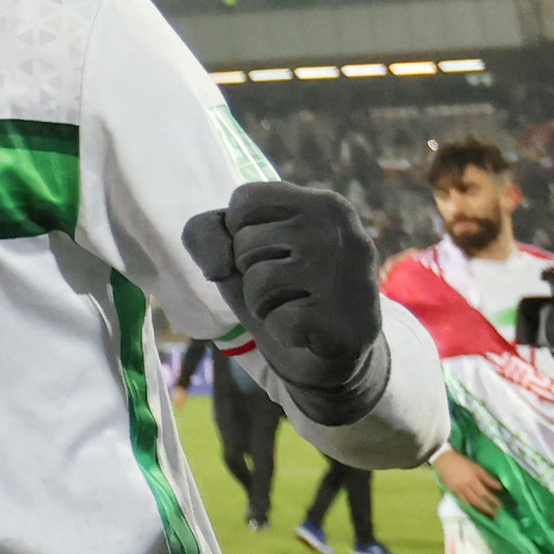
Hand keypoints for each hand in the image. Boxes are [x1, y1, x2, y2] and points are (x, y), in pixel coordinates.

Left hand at [184, 184, 385, 429]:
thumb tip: (219, 267)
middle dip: (252, 272)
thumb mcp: (238, 251)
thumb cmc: (283, 290)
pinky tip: (308, 331)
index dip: (240, 232)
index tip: (270, 251)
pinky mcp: (344, 318)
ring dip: (262, 303)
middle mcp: (341, 230)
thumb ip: (206, 233)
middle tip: (288, 287)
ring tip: (294, 306)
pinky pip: (279, 321)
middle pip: (246, 242)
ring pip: (260, 281)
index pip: (245, 199)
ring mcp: (347, 273)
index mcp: (322, 203)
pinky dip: (282, 331)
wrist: (330, 354)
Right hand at [438, 455, 506, 517]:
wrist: (444, 460)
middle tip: (495, 514)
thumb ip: (487, 478)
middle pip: (478, 500)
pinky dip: (469, 506)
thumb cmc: (462, 462)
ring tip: (487, 514)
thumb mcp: (477, 468)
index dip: (492, 500)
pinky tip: (475, 509)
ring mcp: (458, 490)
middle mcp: (466, 487)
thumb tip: (499, 487)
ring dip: (479, 509)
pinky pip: (462, 502)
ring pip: (470, 503)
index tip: (500, 505)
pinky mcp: (453, 492)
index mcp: (473, 480)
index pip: (484, 493)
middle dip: (487, 508)